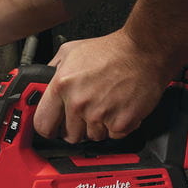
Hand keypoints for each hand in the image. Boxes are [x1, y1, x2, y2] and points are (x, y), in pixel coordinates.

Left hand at [33, 30, 171, 142]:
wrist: (144, 52)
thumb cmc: (112, 51)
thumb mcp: (71, 52)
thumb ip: (53, 71)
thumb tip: (43, 86)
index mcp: (62, 85)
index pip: (42, 124)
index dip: (48, 128)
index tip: (54, 127)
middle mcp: (79, 102)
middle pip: (69, 136)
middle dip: (76, 128)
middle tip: (87, 113)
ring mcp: (100, 115)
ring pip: (92, 137)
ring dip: (98, 127)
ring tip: (106, 105)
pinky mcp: (121, 123)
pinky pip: (113, 136)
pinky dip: (117, 127)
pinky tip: (118, 108)